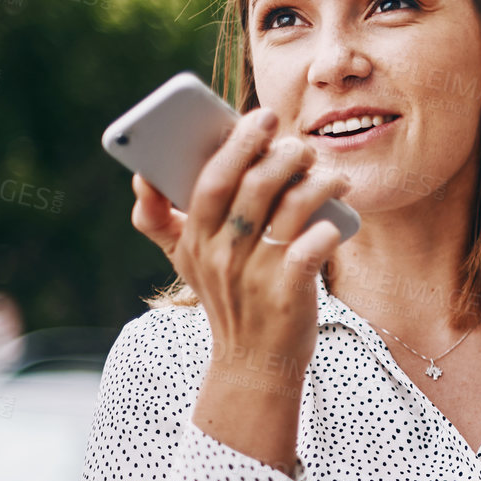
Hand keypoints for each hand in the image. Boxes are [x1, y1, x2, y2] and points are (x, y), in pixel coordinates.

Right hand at [130, 107, 349, 470]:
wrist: (254, 363)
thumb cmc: (229, 298)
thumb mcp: (188, 262)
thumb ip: (163, 219)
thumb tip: (142, 175)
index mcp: (195, 240)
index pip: (206, 181)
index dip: (233, 145)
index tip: (256, 117)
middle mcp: (221, 255)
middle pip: (249, 188)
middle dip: (278, 154)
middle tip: (301, 142)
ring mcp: (254, 276)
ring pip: (287, 211)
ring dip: (315, 183)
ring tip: (333, 176)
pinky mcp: (287, 296)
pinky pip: (309, 251)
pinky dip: (327, 229)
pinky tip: (338, 220)